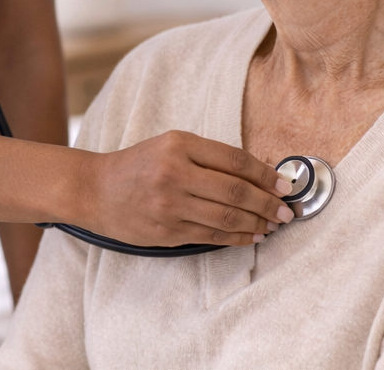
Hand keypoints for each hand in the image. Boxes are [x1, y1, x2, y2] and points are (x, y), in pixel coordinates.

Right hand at [76, 130, 293, 246]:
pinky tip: (252, 236)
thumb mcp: (170, 145)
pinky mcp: (167, 231)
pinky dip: (237, 238)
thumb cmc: (138, 164)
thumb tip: (258, 171)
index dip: (265, 174)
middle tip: (287, 211)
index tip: (284, 184)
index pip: (234, 160)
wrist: (96, 189)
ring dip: (257, 223)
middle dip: (268, 203)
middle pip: (236, 191)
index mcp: (179, 144)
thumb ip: (209, 156)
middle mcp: (175, 172)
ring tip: (274, 225)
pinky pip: (212, 237)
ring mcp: (171, 204)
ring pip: (227, 218)